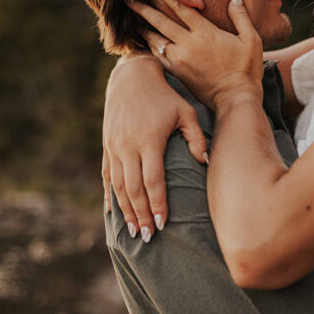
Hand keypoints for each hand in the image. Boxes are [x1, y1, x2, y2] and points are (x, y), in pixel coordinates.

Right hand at [103, 57, 207, 238]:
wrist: (131, 76)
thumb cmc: (165, 96)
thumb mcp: (186, 112)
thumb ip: (196, 138)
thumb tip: (207, 162)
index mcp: (149, 140)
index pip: (152, 181)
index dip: (157, 204)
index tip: (164, 224)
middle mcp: (128, 146)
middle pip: (133, 189)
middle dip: (141, 215)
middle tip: (149, 237)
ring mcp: (114, 146)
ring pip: (118, 186)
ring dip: (126, 211)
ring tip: (135, 231)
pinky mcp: (107, 145)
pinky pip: (107, 176)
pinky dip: (110, 196)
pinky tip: (113, 213)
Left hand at [127, 0, 263, 109]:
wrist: (235, 98)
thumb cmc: (246, 69)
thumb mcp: (251, 40)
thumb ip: (241, 17)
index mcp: (206, 32)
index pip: (181, 8)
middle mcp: (189, 44)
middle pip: (161, 20)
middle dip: (145, 6)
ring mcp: (180, 59)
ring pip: (155, 38)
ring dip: (142, 25)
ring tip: (131, 15)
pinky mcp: (177, 72)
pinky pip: (157, 55)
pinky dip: (148, 45)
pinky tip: (142, 38)